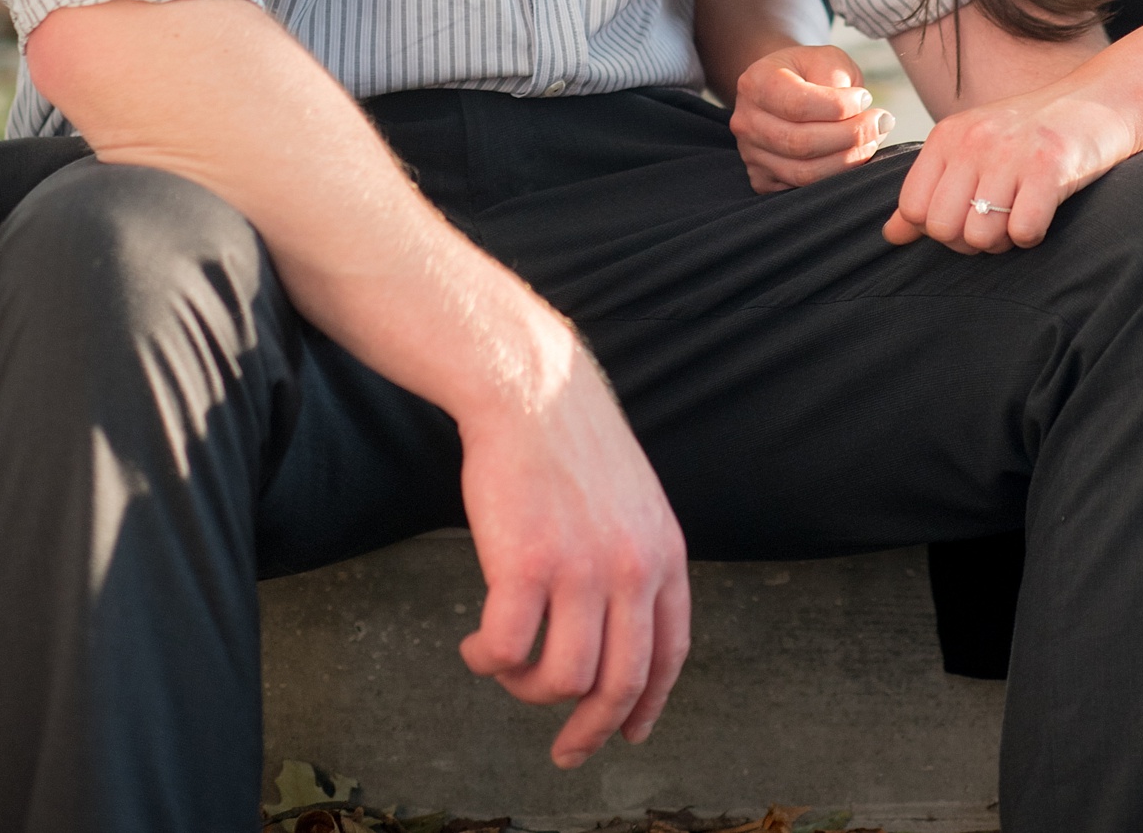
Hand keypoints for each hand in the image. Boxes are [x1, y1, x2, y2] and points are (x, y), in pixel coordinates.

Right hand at [455, 313, 691, 766]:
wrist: (532, 389)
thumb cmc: (571, 443)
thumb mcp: (633, 501)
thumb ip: (636, 560)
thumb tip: (622, 630)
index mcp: (665, 553)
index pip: (669, 653)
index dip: (648, 705)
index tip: (627, 735)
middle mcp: (632, 568)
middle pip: (620, 683)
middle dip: (590, 730)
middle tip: (565, 752)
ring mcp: (581, 569)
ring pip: (560, 679)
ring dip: (524, 687)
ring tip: (503, 664)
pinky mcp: (526, 566)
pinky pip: (505, 651)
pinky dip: (486, 661)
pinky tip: (473, 646)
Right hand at [729, 41, 895, 190]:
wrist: (788, 87)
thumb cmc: (811, 71)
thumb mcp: (826, 59)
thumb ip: (836, 78)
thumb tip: (857, 111)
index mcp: (756, 82)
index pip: (798, 104)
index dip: (839, 107)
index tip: (866, 98)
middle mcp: (745, 120)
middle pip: (801, 142)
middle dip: (851, 136)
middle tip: (881, 123)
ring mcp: (750, 153)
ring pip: (804, 172)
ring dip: (847, 160)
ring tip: (871, 141)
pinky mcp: (762, 178)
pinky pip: (801, 189)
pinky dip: (834, 177)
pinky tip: (852, 156)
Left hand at [884, 77, 1135, 251]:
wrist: (1099, 102)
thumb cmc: (1030, 135)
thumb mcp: (971, 150)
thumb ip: (928, 191)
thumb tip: (890, 235)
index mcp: (947, 135)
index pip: (913, 208)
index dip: (939, 228)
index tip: (968, 215)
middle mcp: (973, 140)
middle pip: (943, 229)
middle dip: (970, 240)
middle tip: (998, 220)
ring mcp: (1011, 152)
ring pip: (981, 237)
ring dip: (1004, 240)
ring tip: (1021, 213)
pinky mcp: (1050, 168)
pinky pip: (1023, 232)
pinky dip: (1034, 235)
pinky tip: (1044, 212)